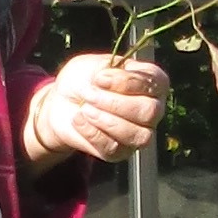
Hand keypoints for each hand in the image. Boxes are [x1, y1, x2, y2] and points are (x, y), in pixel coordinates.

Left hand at [26, 54, 169, 166]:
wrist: (62, 103)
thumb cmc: (84, 80)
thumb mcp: (92, 65)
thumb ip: (105, 69)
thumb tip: (107, 82)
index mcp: (152, 82)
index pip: (154, 82)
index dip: (126, 82)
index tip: (99, 79)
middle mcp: (153, 108)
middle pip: (149, 111)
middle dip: (115, 103)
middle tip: (89, 95)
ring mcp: (140, 133)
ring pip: (138, 135)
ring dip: (106, 120)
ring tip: (85, 109)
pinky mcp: (121, 151)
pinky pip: (114, 148)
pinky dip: (92, 133)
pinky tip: (79, 120)